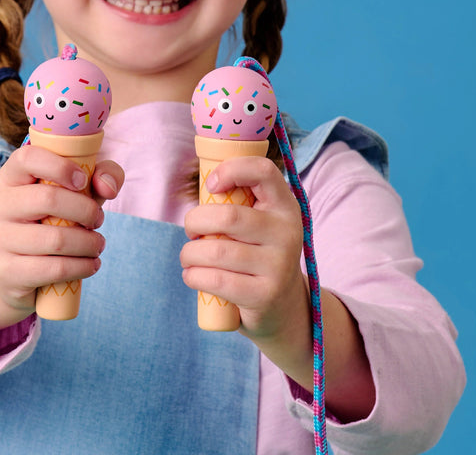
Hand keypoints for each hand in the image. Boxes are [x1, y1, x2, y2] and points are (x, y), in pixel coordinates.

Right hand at [0, 144, 123, 334]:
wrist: (16, 271)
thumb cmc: (50, 218)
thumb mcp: (73, 191)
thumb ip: (99, 175)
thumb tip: (109, 186)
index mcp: (11, 176)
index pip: (27, 158)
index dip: (60, 166)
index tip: (83, 181)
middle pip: (48, 199)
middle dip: (86, 210)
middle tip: (98, 219)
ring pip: (56, 239)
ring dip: (89, 243)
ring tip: (98, 244)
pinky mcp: (7, 271)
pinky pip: (54, 269)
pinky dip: (82, 267)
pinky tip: (91, 264)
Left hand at [180, 156, 310, 358]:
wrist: (283, 306)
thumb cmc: (257, 253)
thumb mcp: (260, 223)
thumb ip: (239, 201)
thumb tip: (204, 182)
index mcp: (285, 206)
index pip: (263, 171)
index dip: (231, 170)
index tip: (211, 185)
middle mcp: (287, 232)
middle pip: (227, 216)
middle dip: (195, 221)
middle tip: (191, 231)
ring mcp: (279, 265)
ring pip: (216, 251)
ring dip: (189, 253)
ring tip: (188, 256)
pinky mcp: (264, 294)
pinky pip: (216, 280)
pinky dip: (193, 276)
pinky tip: (192, 275)